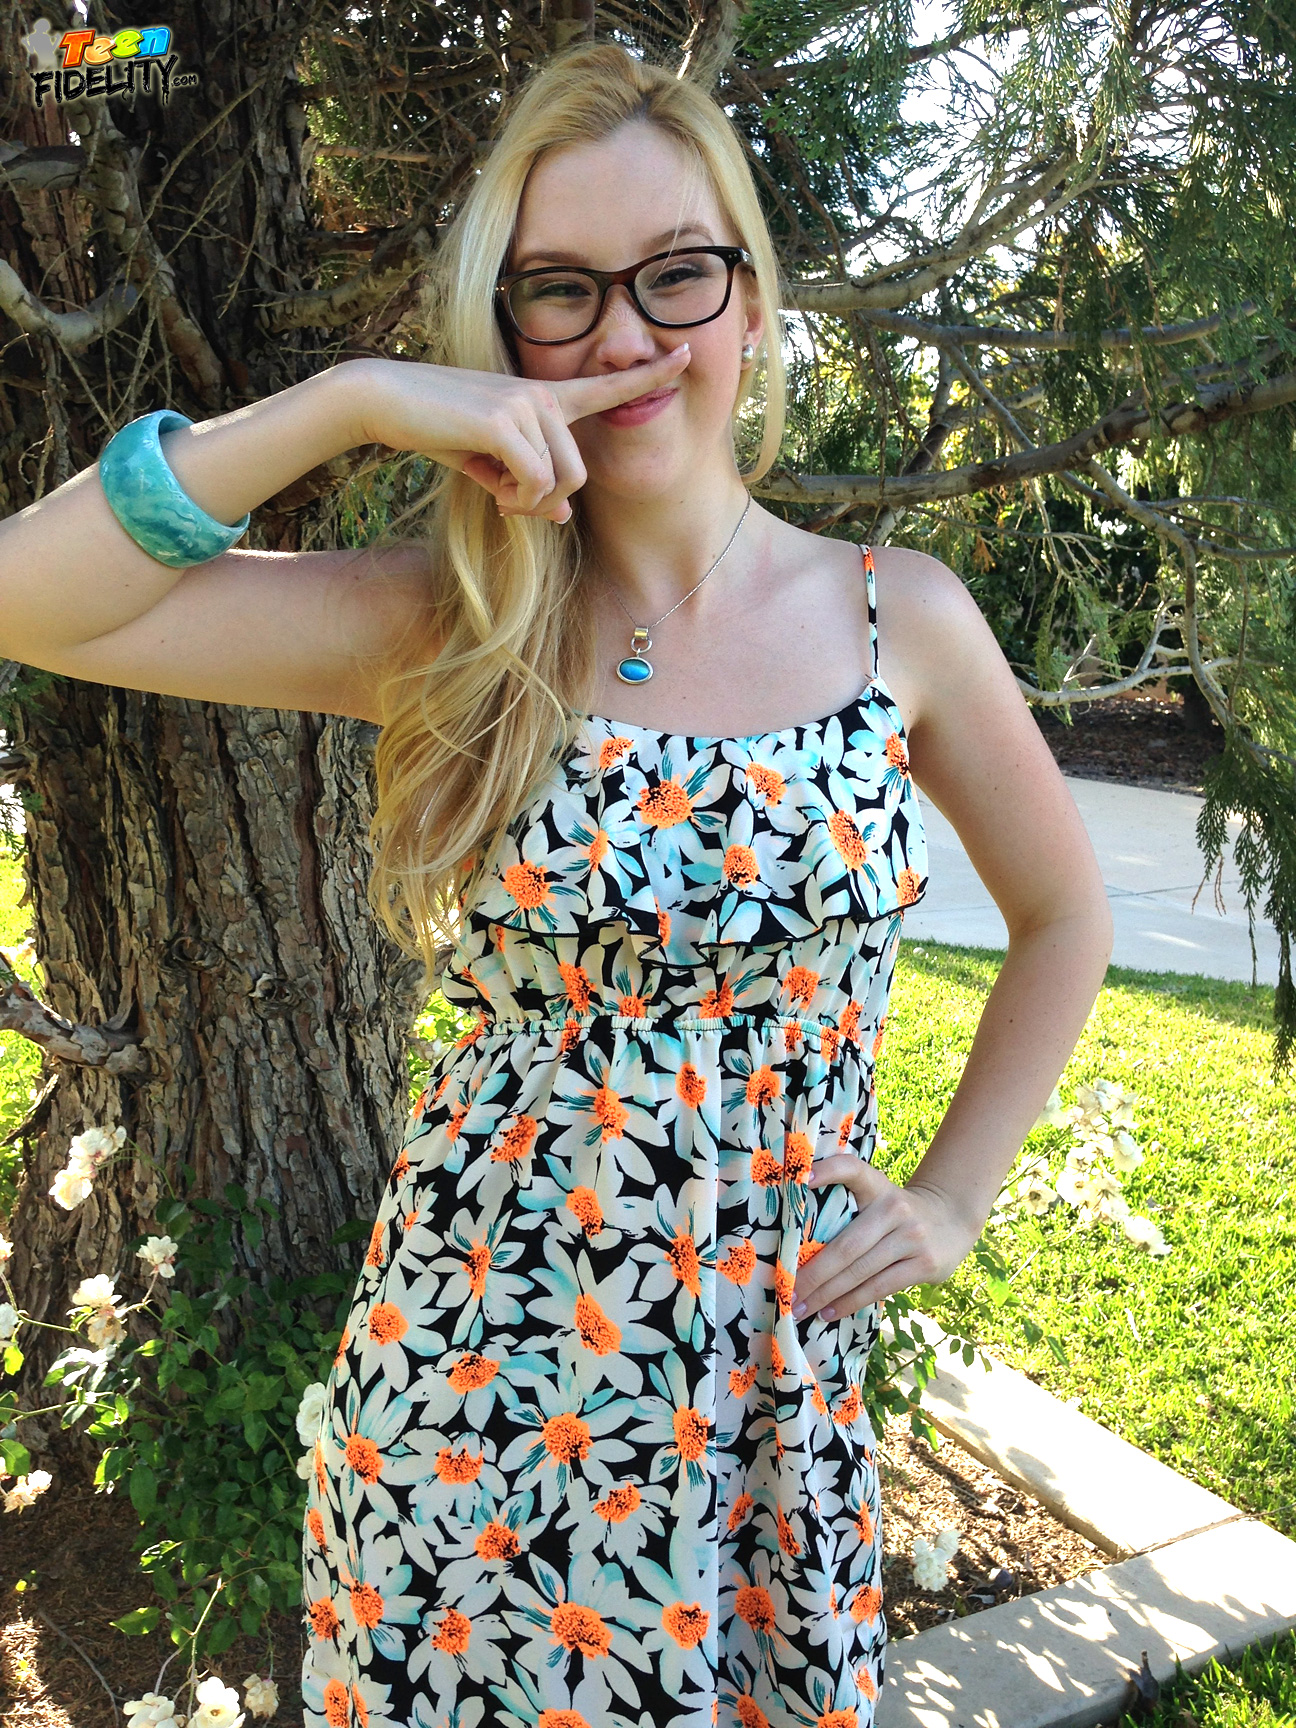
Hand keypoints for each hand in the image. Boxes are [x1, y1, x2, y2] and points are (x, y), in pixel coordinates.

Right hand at [345, 345, 691, 523]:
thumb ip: (530, 486)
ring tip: (494, 492)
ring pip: (558, 482)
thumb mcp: (492, 465)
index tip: (687, 354)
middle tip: (507, 503)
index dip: (650, 373)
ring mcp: (526, 405)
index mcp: (546, 399)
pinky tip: (490, 491)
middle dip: (544, 503)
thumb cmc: (439, 429)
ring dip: (526, 504)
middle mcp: (544, 396)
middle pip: (579, 476)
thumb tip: (562, 515)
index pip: (608, 387)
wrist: (387, 400)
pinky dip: (514, 500)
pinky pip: (533, 482)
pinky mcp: (504, 421)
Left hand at [790, 1159, 977, 1321]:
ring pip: (860, 1272)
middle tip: (786, 1291)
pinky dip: (850, 1302)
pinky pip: (879, 1288)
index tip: (801, 1179)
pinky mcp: (925, 1264)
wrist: (952, 1218)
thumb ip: (847, 1205)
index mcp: (878, 1186)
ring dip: (826, 1295)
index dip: (828, 1170)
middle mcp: (895, 1209)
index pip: (852, 1169)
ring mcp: (912, 1238)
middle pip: (846, 1246)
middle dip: (813, 1274)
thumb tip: (795, 1242)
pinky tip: (829, 1312)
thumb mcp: (878, 1195)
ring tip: (800, 1308)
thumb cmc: (897, 1212)